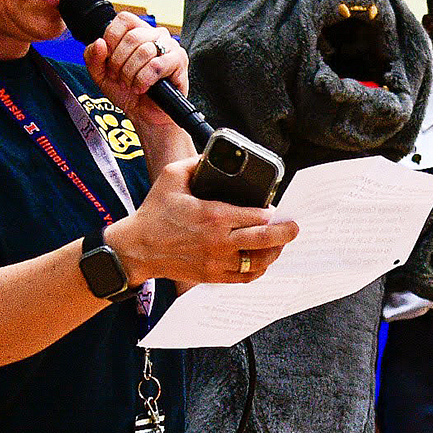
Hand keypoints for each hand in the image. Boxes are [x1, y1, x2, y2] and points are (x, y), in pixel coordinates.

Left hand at [80, 9, 192, 159]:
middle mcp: (155, 34)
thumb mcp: (101, 74)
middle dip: (119, 63)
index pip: (124, 19)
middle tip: (119, 78)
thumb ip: (93, 57)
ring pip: (144, 51)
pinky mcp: (179, 61)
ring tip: (131, 85)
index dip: (112, 38)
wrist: (144, 115)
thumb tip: (100, 43)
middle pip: (132, 37)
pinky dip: (144, 80)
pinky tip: (143, 88)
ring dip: (131, 74)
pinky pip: (157, 65)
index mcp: (137, 31)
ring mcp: (170, 46)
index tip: (109, 59)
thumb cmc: (127, 92)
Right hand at [107, 157, 297, 288]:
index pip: (256, 216)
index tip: (275, 208)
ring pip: (258, 262)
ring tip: (280, 243)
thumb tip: (215, 156)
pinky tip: (262, 260)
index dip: (271, 213)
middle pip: (264, 240)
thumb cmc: (154, 212)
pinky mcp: (212, 276)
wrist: (137, 248)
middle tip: (294, 226)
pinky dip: (258, 269)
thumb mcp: (171, 177)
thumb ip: (197, 162)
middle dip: (286, 232)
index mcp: (213, 215)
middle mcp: (219, 241)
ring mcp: (216, 262)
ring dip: (274, 252)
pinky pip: (244, 277)